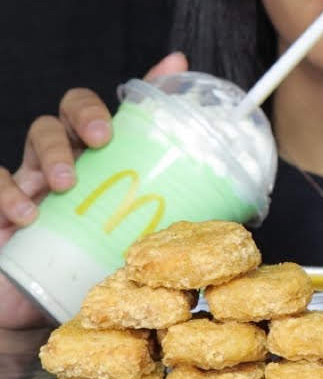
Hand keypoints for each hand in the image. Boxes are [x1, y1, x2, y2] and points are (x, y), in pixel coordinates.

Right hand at [0, 53, 188, 327]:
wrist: (38, 312)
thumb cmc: (92, 274)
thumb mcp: (140, 249)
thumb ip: (178, 231)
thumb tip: (243, 224)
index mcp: (111, 164)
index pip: (128, 112)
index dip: (151, 84)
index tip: (176, 66)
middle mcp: (74, 161)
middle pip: (74, 107)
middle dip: (87, 111)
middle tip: (101, 136)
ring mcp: (35, 179)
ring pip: (38, 133)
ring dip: (52, 152)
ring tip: (66, 183)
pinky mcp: (0, 206)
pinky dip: (9, 192)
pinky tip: (28, 214)